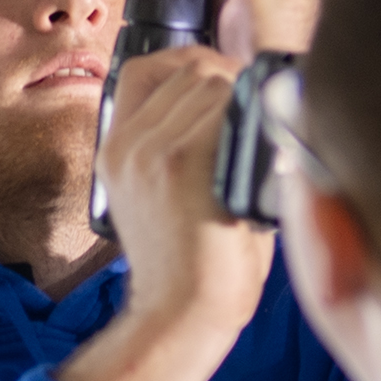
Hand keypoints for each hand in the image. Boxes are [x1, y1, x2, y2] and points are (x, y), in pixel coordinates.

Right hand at [57, 39, 271, 380]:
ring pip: (214, 81)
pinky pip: (230, 106)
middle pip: (190, 67)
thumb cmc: (191, 268)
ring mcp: (151, 150)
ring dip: (247, 101)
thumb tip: (238, 95)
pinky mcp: (181, 161)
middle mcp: (127, 144)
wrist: (180, 317)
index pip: (143, 70)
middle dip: (231, 78)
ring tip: (261, 138)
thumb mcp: (160, 198)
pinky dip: (256, 121)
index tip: (220, 83)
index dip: (187, 63)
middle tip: (257, 115)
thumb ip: (183, 143)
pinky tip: (265, 152)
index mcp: (115, 150)